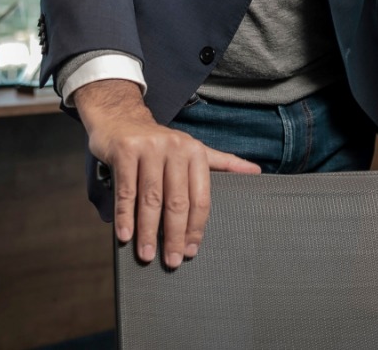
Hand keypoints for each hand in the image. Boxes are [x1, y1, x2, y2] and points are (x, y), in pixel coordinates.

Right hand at [74, 80, 261, 267]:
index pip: (200, 198)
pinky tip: (125, 235)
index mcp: (195, 152)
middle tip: (172, 261)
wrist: (121, 117)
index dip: (195, 228)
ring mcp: (149, 148)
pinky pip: (126, 191)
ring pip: (151, 199)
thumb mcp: (192, 149)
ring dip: (148, 231)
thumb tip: (256, 171)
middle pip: (176, 201)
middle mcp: (175, 147)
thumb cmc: (159, 142)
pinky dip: (125, 216)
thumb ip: (222, 163)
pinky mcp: (125, 151)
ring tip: (147, 254)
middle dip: (174, 236)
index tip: (190, 251)